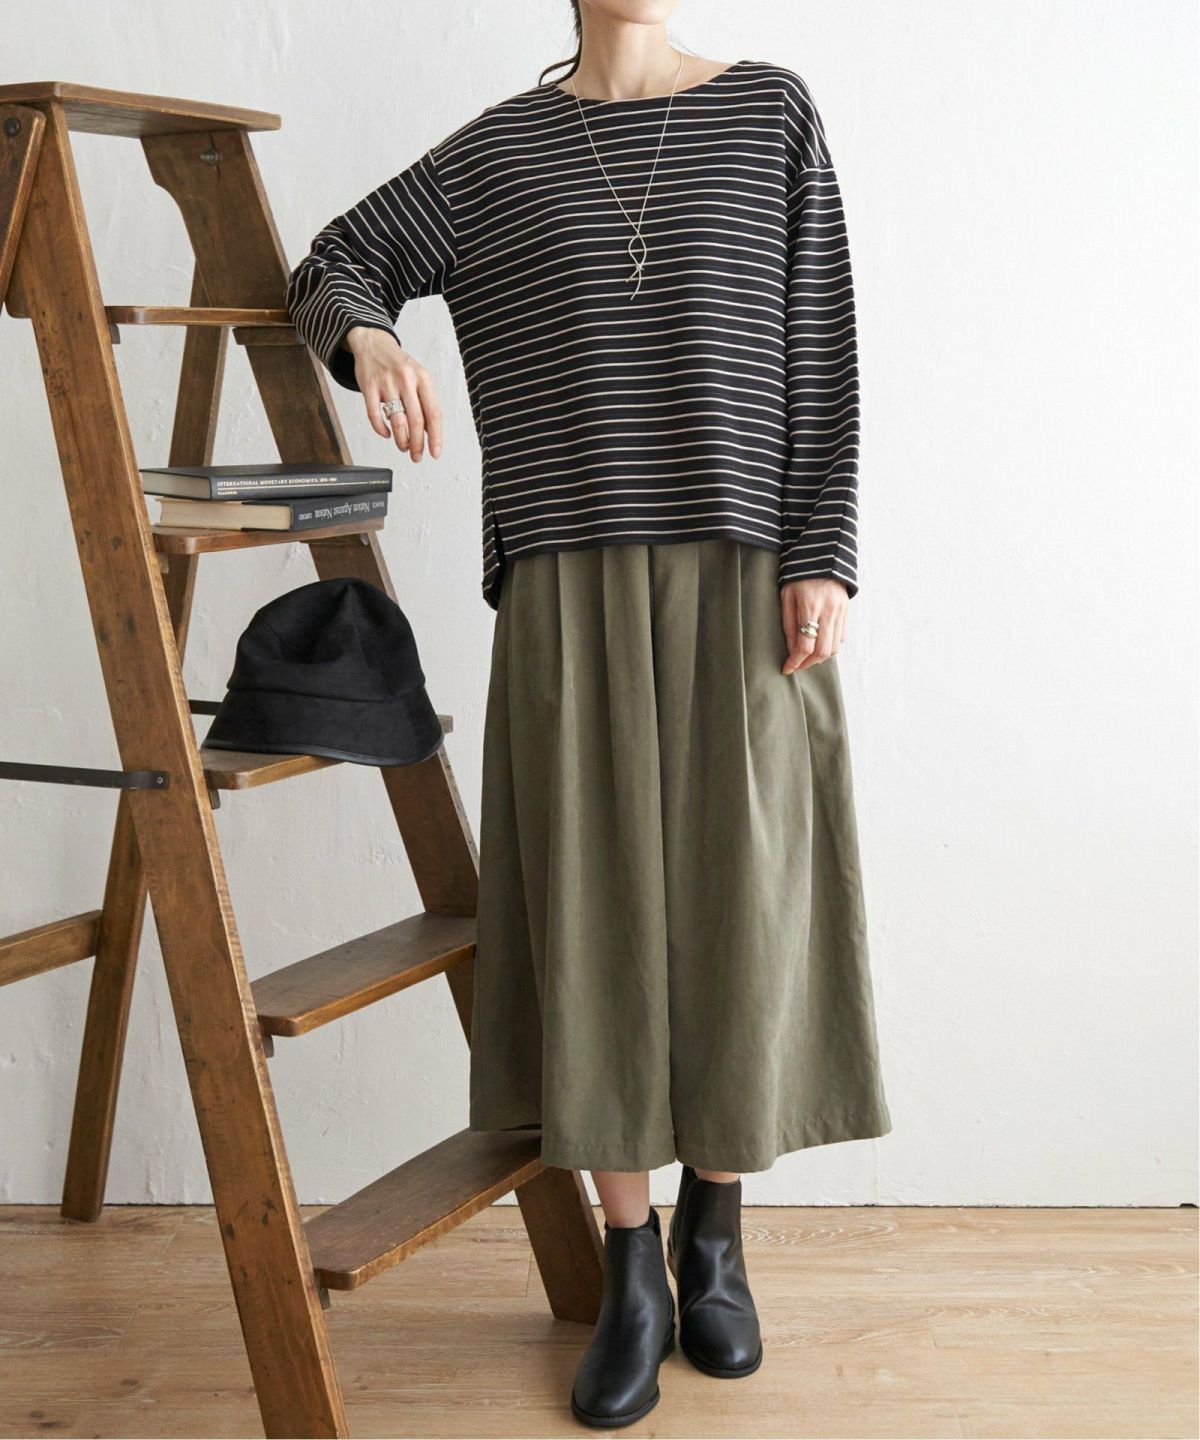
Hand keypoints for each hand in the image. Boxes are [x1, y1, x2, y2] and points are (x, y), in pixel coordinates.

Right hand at [344, 326, 442, 461]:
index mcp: (423, 379)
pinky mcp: (369, 387)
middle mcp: (406, 380)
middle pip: (416, 421)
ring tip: (403, 447)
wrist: (373, 343)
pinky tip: (387, 434)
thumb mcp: (418, 377)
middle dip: (418, 444)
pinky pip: (374, 415)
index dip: (436, 437)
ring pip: (397, 421)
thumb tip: (430, 432)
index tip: (435, 452)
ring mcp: (387, 383)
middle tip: (417, 456)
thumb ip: (424, 402)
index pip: (434, 413)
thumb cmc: (398, 365)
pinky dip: (381, 430)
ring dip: (401, 440)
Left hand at [781, 577, 847, 673]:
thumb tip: (791, 651)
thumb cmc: (799, 576)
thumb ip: (789, 625)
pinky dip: (830, 647)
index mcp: (810, 606)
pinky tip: (819, 645)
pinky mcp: (846, 611)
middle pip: (822, 651)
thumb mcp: (787, 597)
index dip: (796, 661)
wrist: (823, 557)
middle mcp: (829, 611)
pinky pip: (841, 637)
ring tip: (807, 657)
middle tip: (797, 665)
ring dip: (820, 658)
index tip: (787, 668)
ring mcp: (840, 612)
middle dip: (808, 664)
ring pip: (834, 648)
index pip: (805, 645)